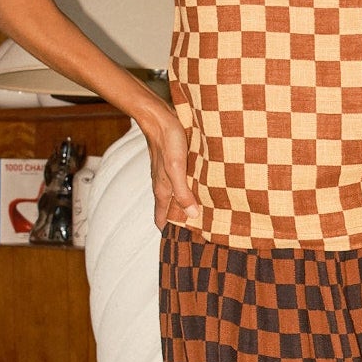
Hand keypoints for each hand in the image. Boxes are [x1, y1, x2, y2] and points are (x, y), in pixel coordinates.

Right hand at [139, 103, 199, 230]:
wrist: (159, 117)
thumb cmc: (167, 141)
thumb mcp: (177, 168)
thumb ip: (182, 192)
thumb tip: (192, 215)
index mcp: (162, 190)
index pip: (161, 219)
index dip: (168, 232)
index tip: (180, 245)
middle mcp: (163, 186)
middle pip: (169, 211)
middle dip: (179, 223)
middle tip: (197, 235)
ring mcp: (168, 176)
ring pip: (175, 198)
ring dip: (186, 207)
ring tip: (202, 217)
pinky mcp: (174, 165)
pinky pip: (181, 184)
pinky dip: (189, 192)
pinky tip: (201, 192)